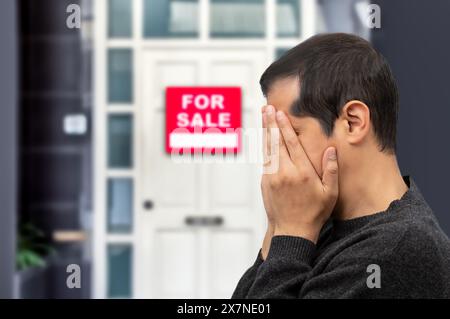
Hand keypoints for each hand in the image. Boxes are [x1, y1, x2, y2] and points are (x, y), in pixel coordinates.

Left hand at [261, 105, 338, 242]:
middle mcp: (285, 172)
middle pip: (276, 142)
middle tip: (266, 108)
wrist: (291, 231)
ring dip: (265, 132)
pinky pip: (264, 160)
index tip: (280, 113)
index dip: (285, 126)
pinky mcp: (265, 182)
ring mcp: (272, 177)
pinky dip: (264, 147)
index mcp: (302, 172)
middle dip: (271, 123)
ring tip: (263, 117)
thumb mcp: (330, 194)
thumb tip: (330, 149)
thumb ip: (331, 170)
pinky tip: (264, 138)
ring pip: (267, 149)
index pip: (291, 143)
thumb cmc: (314, 213)